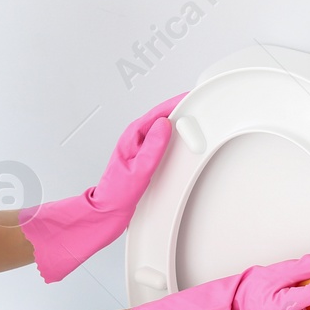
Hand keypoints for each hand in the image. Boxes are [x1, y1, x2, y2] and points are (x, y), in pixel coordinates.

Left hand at [88, 91, 185, 216]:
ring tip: (197, 125)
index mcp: (133, 136)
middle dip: (182, 113)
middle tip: (200, 112)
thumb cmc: (117, 193)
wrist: (109, 210)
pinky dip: (177, 140)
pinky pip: (166, 143)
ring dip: (181, 127)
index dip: (177, 105)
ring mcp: (143, 147)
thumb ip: (152, 148)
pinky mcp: (148, 157)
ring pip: (166, 130)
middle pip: (164, 118)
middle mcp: (138, 139)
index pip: (158, 113)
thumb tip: (164, 125)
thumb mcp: (138, 170)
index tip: (192, 100)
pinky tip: (186, 144)